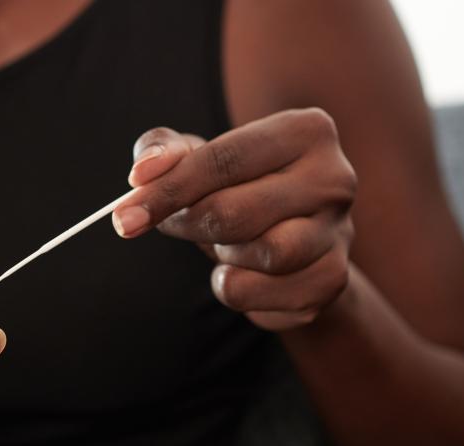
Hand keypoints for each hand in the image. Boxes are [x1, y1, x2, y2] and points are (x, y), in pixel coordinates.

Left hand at [115, 109, 355, 330]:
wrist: (290, 238)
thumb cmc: (237, 186)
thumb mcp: (197, 157)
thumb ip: (163, 151)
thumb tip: (143, 174)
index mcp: (306, 131)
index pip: (224, 160)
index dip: (166, 191)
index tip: (124, 217)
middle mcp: (335, 178)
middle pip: (236, 212)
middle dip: (188, 224)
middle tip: (171, 225)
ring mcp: (340, 232)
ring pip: (262, 255)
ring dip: (223, 257)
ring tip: (224, 245)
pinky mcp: (333, 280)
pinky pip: (267, 296)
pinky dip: (239, 291)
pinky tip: (242, 274)